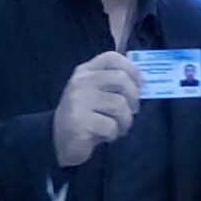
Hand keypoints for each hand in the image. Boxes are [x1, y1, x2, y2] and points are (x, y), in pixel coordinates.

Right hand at [53, 51, 140, 168]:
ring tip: (117, 127)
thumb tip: (143, 83)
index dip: (132, 69)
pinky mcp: (80, 122)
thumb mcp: (95, 94)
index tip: (141, 85)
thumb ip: (113, 84)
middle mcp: (81, 82)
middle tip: (132, 111)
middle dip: (133, 98)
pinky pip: (111, 126)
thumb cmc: (84, 116)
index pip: (112, 58)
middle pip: (121, 79)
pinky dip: (113, 134)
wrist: (58, 142)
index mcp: (85, 71)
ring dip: (125, 121)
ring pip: (120, 105)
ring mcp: (79, 101)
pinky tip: (104, 136)